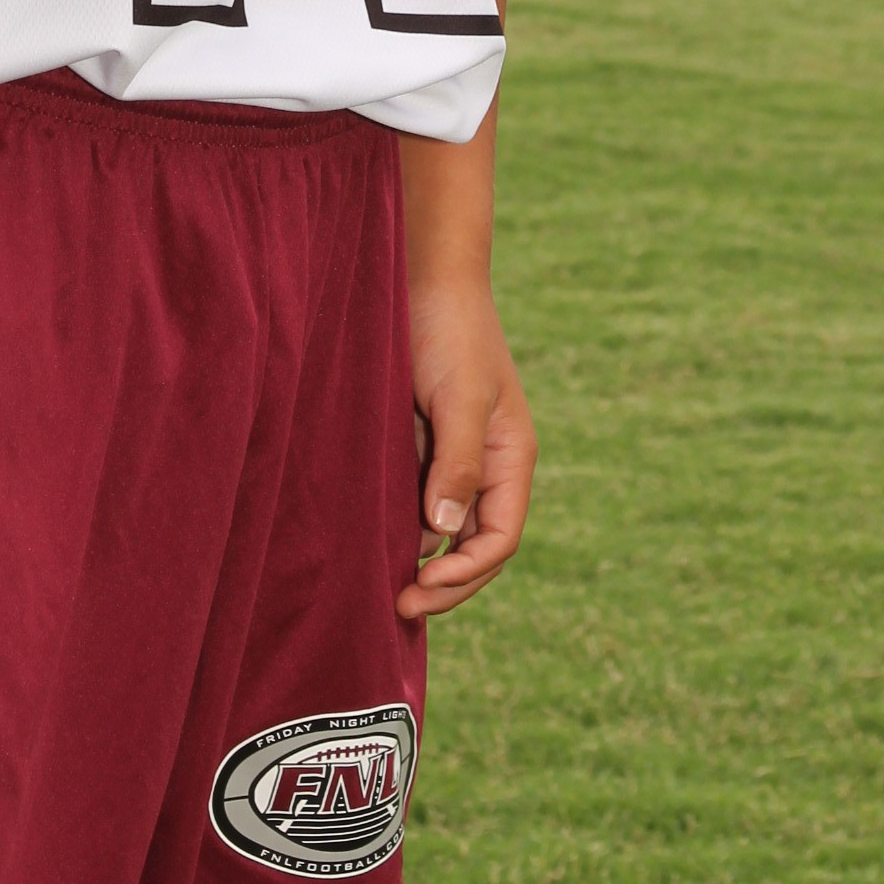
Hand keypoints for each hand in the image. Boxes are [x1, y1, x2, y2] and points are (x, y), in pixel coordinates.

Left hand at [397, 275, 535, 620]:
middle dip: (445, 583)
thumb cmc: (449, 331)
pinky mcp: (423, 442)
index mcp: (512, 458)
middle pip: (476, 545)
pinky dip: (402, 526)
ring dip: (422, 559)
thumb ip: (456, 463)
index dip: (466, 574)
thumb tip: (443, 532)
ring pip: (445, 528)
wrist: (425, 276)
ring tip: (381, 584)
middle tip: (399, 606)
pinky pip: (417, 498)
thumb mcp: (458, 396)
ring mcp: (455, 455)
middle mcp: (488, 464)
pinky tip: (371, 539)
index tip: (420, 590)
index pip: (500, 538)